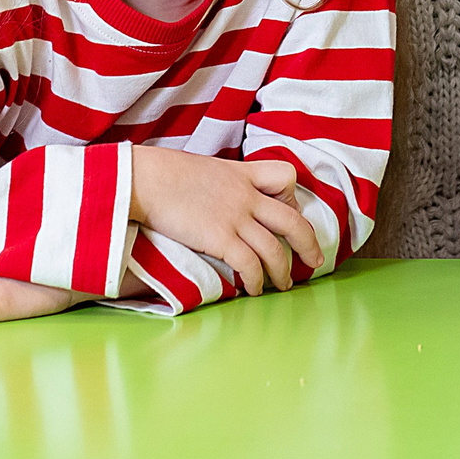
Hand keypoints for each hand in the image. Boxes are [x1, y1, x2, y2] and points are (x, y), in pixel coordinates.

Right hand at [129, 147, 325, 296]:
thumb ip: (222, 183)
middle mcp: (246, 196)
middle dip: (308, 244)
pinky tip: (254, 289)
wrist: (144, 179)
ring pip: (275, 248)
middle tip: (315, 260)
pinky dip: (257, 280)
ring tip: (284, 285)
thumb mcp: (205, 169)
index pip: (284, 177)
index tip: (289, 214)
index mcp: (242, 174)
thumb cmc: (164, 174)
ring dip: (283, 272)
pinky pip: (250, 264)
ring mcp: (235, 217)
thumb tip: (219, 198)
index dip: (292, 197)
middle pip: (292, 221)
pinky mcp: (220, 238)